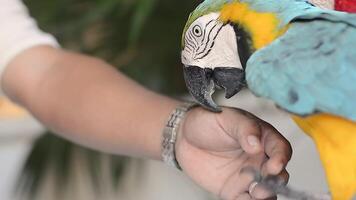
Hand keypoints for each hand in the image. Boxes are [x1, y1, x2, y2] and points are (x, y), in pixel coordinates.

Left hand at [176, 107, 291, 199]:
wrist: (183, 136)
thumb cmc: (207, 121)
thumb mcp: (227, 118)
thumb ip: (244, 128)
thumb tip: (256, 144)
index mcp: (262, 138)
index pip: (280, 148)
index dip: (281, 157)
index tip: (275, 165)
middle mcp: (259, 159)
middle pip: (277, 174)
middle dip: (275, 181)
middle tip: (263, 184)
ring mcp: (247, 176)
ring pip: (266, 191)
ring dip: (265, 196)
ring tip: (256, 194)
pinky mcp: (234, 190)